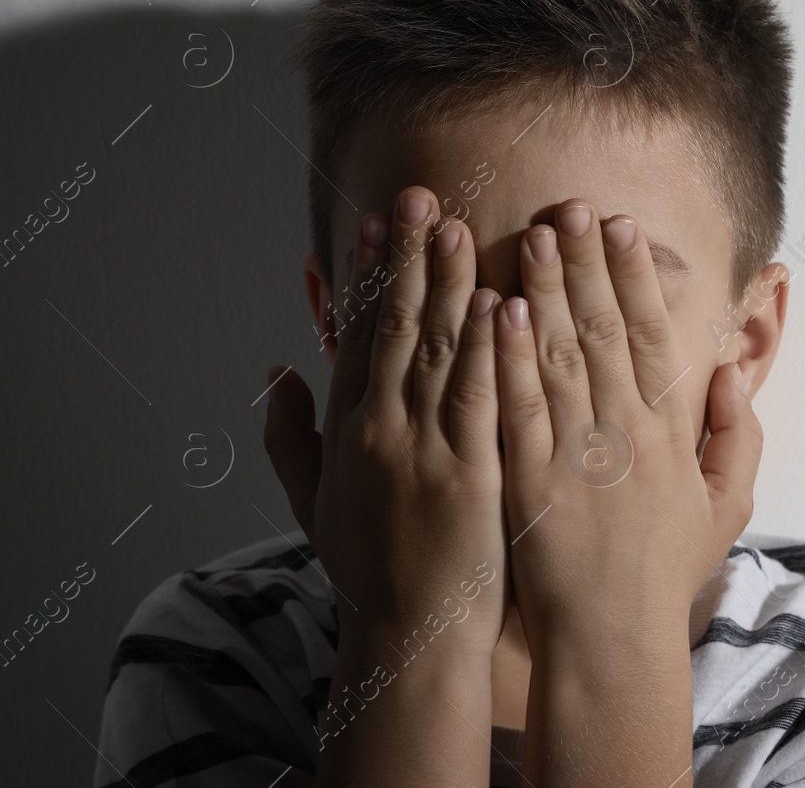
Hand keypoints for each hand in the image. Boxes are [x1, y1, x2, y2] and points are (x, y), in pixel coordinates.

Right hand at [263, 186, 506, 660]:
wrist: (410, 635)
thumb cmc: (369, 569)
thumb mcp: (311, 501)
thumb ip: (289, 434)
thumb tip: (277, 371)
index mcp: (346, 431)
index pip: (358, 335)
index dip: (370, 275)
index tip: (377, 222)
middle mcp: (379, 431)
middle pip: (396, 328)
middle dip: (408, 257)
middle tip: (420, 196)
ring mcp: (426, 450)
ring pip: (439, 350)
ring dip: (449, 283)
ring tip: (458, 225)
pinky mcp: (473, 474)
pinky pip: (482, 398)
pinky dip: (491, 347)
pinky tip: (501, 300)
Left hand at [493, 198, 763, 634]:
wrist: (611, 638)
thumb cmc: (665, 572)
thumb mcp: (726, 505)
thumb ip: (737, 435)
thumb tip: (728, 373)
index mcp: (668, 432)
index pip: (650, 336)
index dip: (635, 276)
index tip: (622, 227)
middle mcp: (622, 432)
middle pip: (603, 329)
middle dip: (587, 262)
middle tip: (569, 206)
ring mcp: (573, 454)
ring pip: (559, 355)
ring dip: (547, 289)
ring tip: (535, 235)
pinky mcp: (527, 480)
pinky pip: (517, 406)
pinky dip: (508, 354)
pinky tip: (499, 308)